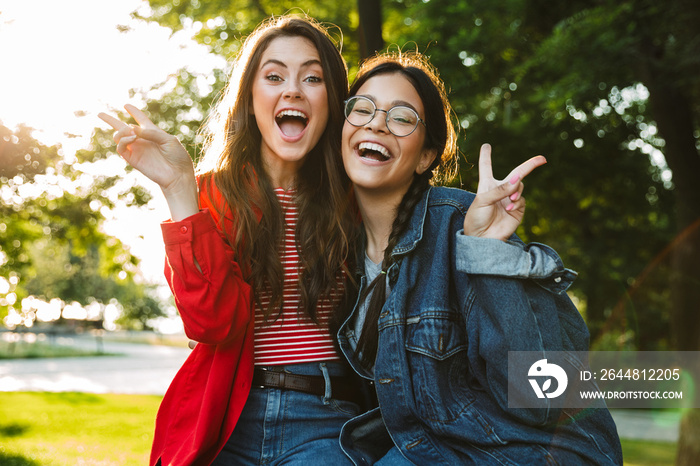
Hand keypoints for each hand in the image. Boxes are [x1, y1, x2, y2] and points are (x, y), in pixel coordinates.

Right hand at [98, 105, 198, 219]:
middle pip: (122, 128)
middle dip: (110, 120)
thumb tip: (131, 128)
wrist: (178, 175)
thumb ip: (151, 132)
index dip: (134, 112)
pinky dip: (123, 140)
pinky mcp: (132, 159)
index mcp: (152, 133)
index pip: (141, 120)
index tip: (126, 105)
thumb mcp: (168, 140)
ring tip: (132, 133)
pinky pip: (120, 147)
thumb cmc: (177, 157)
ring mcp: (136, 149)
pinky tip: (132, 137)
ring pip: (118, 136)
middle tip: (99, 114)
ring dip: (122, 131)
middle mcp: (142, 140)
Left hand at [463, 144, 545, 240]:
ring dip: (516, 189)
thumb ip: (499, 190)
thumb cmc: (476, 218)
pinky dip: (517, 201)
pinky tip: (509, 207)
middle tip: (542, 158)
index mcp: (486, 185)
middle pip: (517, 173)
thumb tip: (517, 179)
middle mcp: (500, 190)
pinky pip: (521, 199)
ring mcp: (510, 199)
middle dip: (530, 165)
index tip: (486, 145)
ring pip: (520, 186)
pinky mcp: (517, 210)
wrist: (482, 238)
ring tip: (509, 199)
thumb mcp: (482, 201)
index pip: (486, 167)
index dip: (486, 156)